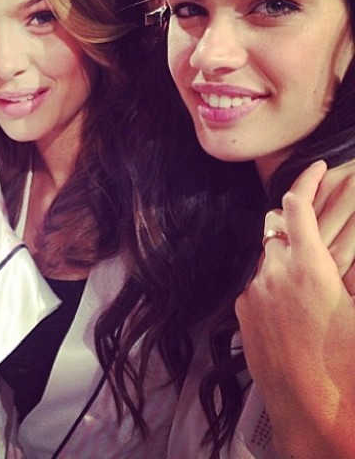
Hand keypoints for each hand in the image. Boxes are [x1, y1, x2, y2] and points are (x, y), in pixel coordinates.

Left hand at [236, 161, 354, 457]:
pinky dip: (274, 280)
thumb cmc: (353, 370)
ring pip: (266, 256)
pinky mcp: (243, 316)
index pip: (296, 206)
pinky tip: (296, 301)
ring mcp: (252, 295)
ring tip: (312, 270)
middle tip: (319, 220)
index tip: (316, 165)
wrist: (316, 422)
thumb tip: (345, 260)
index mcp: (307, 268)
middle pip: (276, 227)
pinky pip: (257, 284)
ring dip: (286, 253)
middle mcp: (271, 274)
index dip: (306, 180)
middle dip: (296, 219)